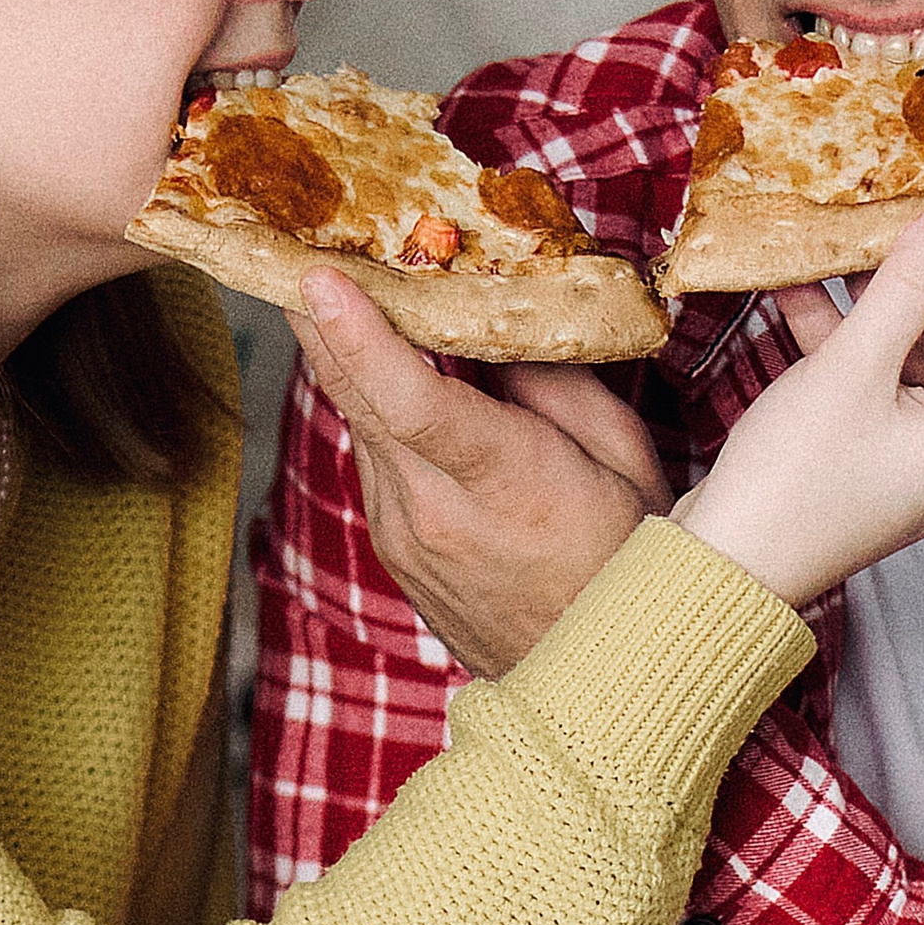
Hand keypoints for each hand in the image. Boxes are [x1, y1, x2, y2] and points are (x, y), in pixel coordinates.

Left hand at [294, 275, 669, 679]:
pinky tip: (394, 376)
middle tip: (294, 238)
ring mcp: (404, 537)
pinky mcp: (394, 550)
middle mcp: (434, 514)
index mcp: (502, 485)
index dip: (357, 334)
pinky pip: (375, 459)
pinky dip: (379, 411)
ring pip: (360, 423)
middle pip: (354, 398)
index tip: (317, 276)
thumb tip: (491, 331)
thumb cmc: (629, 561)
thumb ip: (555, 383)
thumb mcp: (624, 459)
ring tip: (350, 286)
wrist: (603, 686)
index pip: (410, 402)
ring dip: (350, 357)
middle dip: (319, 314)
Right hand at [674, 194, 923, 608]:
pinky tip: (799, 279)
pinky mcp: (873, 448)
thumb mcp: (854, 367)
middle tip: (918, 188)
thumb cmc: (793, 484)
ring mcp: (919, 449)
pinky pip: (877, 371)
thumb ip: (914, 281)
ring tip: (855, 220)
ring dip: (885, 288)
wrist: (721, 568)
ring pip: (920, 344)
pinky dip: (845, 329)